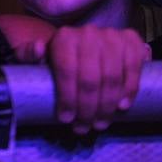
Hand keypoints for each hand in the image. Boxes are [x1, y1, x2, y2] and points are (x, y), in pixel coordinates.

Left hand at [16, 24, 149, 134]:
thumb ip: (28, 54)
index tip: (66, 119)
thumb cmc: (60, 56)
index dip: (67, 98)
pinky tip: (122, 107)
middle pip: (90, 79)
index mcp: (64, 37)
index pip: (66, 72)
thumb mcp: (40, 56)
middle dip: (87, 108)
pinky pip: (133, 69)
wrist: (88, 41)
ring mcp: (112, 36)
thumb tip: (37, 49)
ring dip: (107, 105)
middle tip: (84, 127)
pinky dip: (129, 90)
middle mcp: (89, 33)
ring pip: (112, 77)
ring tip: (100, 123)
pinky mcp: (131, 40)